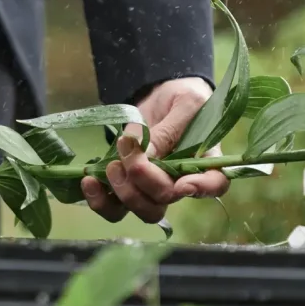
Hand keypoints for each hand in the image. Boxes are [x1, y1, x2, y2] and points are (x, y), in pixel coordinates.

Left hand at [82, 77, 228, 222]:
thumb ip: (169, 130)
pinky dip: (100, 200)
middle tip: (128, 152)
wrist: (157, 94)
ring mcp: (153, 186)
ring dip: (122, 194)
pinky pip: (115, 206)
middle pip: (166, 200)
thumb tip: (148, 156)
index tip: (183, 184)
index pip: (215, 184)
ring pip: (142, 210)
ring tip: (109, 167)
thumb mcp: (182, 102)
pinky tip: (89, 180)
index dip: (201, 189)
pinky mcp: (128, 184)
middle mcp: (180, 180)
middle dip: (144, 181)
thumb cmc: (180, 96)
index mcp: (204, 159)